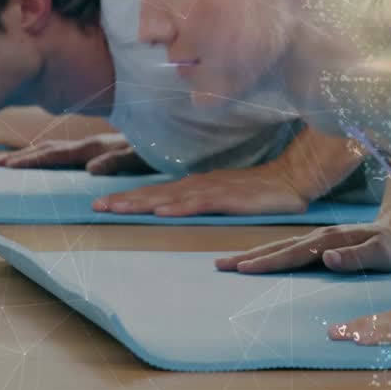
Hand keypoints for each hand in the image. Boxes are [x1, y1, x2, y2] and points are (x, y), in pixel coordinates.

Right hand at [0, 133, 151, 174]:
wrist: (178, 132)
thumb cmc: (163, 151)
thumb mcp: (143, 157)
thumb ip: (118, 161)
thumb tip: (89, 169)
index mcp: (96, 148)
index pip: (56, 155)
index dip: (31, 160)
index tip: (7, 165)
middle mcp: (92, 144)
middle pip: (50, 149)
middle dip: (23, 156)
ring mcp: (96, 145)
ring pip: (56, 148)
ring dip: (32, 154)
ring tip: (10, 160)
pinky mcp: (102, 149)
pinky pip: (68, 152)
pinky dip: (49, 154)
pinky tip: (45, 158)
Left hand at [93, 165, 309, 216]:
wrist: (294, 177)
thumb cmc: (260, 191)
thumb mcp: (225, 198)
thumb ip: (202, 202)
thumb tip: (177, 210)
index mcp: (196, 186)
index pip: (157, 192)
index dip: (129, 197)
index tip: (102, 204)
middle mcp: (200, 185)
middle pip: (157, 192)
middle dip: (126, 199)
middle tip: (96, 206)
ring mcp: (215, 190)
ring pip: (172, 197)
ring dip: (143, 203)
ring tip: (118, 208)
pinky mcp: (231, 198)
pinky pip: (201, 203)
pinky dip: (179, 207)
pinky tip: (161, 212)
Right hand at [215, 221, 390, 273]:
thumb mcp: (384, 255)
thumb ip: (357, 257)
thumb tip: (327, 257)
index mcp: (330, 241)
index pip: (293, 254)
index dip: (268, 261)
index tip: (243, 268)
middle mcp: (320, 237)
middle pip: (278, 247)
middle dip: (249, 256)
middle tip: (220, 265)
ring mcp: (318, 238)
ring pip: (280, 245)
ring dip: (255, 254)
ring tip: (229, 261)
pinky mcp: (320, 242)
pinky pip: (288, 247)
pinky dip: (269, 252)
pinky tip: (259, 258)